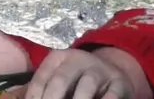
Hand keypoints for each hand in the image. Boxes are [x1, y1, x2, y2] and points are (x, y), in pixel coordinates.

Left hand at [26, 49, 145, 98]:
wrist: (114, 72)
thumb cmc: (77, 80)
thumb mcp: (58, 78)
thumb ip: (38, 90)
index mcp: (58, 58)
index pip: (41, 79)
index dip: (34, 97)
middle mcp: (78, 60)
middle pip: (60, 80)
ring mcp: (100, 70)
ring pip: (86, 86)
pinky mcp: (119, 83)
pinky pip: (111, 95)